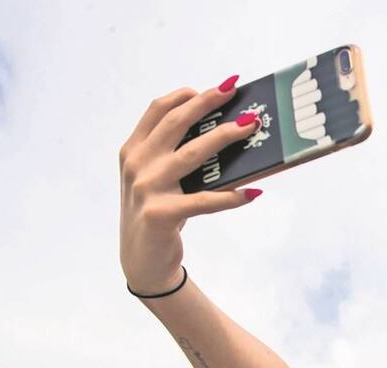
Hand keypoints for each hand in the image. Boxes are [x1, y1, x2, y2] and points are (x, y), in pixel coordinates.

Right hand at [119, 77, 261, 294]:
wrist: (142, 261)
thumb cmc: (158, 213)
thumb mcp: (158, 180)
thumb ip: (175, 156)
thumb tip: (224, 134)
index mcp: (133, 151)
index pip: (158, 110)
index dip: (185, 94)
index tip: (215, 88)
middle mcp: (137, 165)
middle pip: (175, 122)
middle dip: (207, 103)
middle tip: (234, 91)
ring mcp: (147, 189)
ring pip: (192, 154)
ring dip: (224, 136)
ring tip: (250, 127)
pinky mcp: (161, 214)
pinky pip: (205, 200)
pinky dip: (231, 197)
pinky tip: (253, 193)